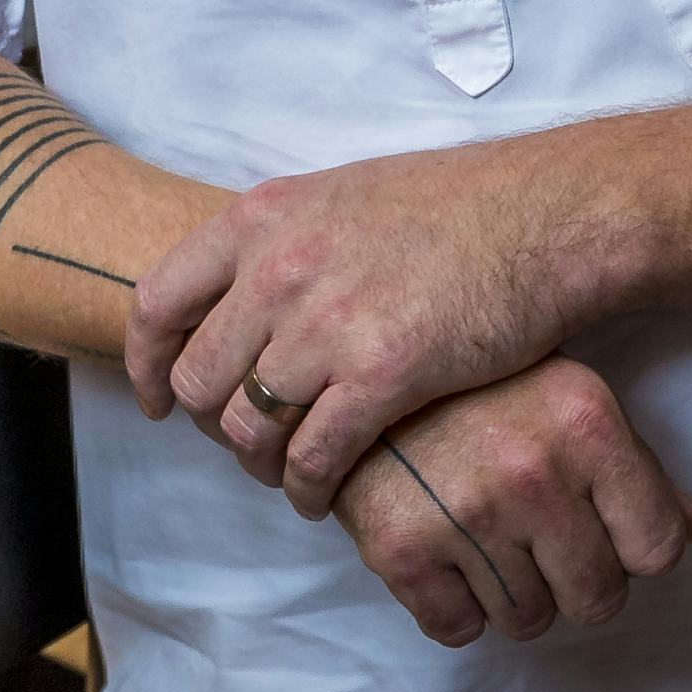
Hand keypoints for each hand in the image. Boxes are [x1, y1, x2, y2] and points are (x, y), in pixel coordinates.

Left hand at [131, 136, 600, 515]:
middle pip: (199, 377)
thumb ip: (281, 241)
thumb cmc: (455, 205)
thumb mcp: (341, 196)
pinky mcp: (383, 374)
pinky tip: (324, 494)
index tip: (160, 399)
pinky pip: (314, 454)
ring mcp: (328, 324)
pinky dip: (309, 487)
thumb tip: (242, 291)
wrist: (543, 215)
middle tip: (244, 444)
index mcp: (263, 217)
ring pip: (248, 426)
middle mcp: (280, 268)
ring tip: (287, 474)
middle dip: (213, 423)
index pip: (159, 300)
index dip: (148, 362)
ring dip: (261, 463)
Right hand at [332, 357, 691, 648]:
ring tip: (483, 535)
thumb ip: (638, 471)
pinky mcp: (401, 549)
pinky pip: (458, 630)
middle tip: (534, 536)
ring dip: (512, 594)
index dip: (631, 548)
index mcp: (588, 423)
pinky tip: (442, 552)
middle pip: (598, 599)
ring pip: (530, 622)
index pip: (658, 550)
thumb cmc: (478, 385)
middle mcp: (533, 470)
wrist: (354, 369)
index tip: (598, 526)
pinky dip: (453, 607)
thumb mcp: (568, 400)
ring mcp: (466, 512)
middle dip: (573, 579)